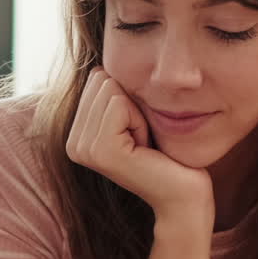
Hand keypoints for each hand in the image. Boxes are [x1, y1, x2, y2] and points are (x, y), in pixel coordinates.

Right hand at [66, 68, 212, 219]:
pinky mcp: (101, 152)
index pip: (98, 78)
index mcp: (76, 135)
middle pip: (102, 80)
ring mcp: (83, 150)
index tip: (137, 132)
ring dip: (138, 113)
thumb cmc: (167, 154)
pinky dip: (141, 120)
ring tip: (144, 144)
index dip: (128, 98)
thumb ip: (112, 93)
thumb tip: (99, 64)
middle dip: (132, 103)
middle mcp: (73, 144)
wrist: (184, 194)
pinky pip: (120, 104)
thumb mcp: (134, 117)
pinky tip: (145, 147)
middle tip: (143, 139)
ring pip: (111, 89)